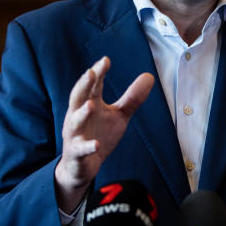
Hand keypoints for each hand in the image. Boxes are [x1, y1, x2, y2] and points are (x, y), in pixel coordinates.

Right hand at [54, 56, 153, 210]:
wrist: (81, 166)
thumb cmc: (99, 134)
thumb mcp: (118, 116)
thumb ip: (132, 98)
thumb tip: (149, 76)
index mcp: (89, 104)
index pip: (92, 85)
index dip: (98, 72)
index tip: (106, 60)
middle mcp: (78, 116)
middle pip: (78, 97)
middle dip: (83, 85)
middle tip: (90, 72)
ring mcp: (75, 134)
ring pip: (76, 122)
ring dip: (82, 114)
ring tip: (91, 105)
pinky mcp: (76, 153)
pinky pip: (81, 149)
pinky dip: (87, 147)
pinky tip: (96, 145)